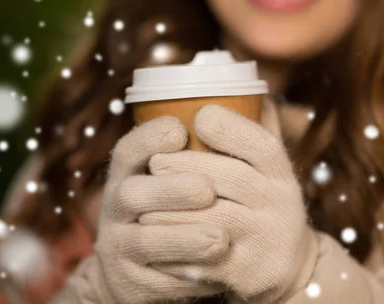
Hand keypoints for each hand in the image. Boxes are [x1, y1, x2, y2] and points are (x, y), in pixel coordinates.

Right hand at [74, 116, 230, 302]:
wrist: (151, 266)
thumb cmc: (180, 206)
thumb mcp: (186, 174)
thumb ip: (219, 144)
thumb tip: (266, 101)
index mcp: (131, 174)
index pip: (128, 150)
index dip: (148, 137)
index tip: (179, 128)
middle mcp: (118, 206)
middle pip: (132, 194)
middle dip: (170, 190)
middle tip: (206, 189)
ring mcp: (120, 246)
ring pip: (144, 240)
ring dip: (182, 238)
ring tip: (220, 238)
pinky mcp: (130, 281)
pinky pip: (156, 280)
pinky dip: (185, 275)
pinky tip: (215, 270)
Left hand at [141, 105, 318, 303]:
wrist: (290, 268)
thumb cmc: (264, 204)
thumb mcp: (270, 171)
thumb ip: (258, 130)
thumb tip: (247, 84)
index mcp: (282, 175)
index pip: (262, 145)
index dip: (230, 128)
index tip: (199, 116)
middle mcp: (281, 205)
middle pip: (230, 180)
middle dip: (187, 167)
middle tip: (155, 163)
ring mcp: (266, 240)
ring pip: (212, 222)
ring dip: (172, 211)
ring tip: (144, 205)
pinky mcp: (249, 273)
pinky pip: (205, 262)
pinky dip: (175, 252)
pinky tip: (154, 240)